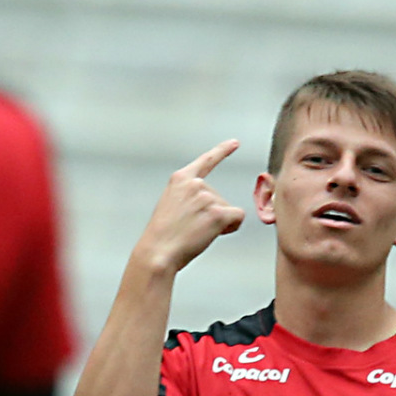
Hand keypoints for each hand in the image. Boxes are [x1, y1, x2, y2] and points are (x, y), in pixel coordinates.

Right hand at [137, 139, 244, 271]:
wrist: (158, 252)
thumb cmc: (163, 236)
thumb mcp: (171, 206)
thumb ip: (191, 198)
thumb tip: (216, 208)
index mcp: (180, 179)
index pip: (206, 161)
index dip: (223, 150)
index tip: (236, 142)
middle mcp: (194, 183)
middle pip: (219, 198)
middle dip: (212, 215)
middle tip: (191, 229)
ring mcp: (206, 197)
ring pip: (227, 210)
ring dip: (218, 224)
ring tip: (195, 233)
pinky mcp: (218, 212)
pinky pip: (237, 218)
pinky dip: (231, 228)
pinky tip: (213, 233)